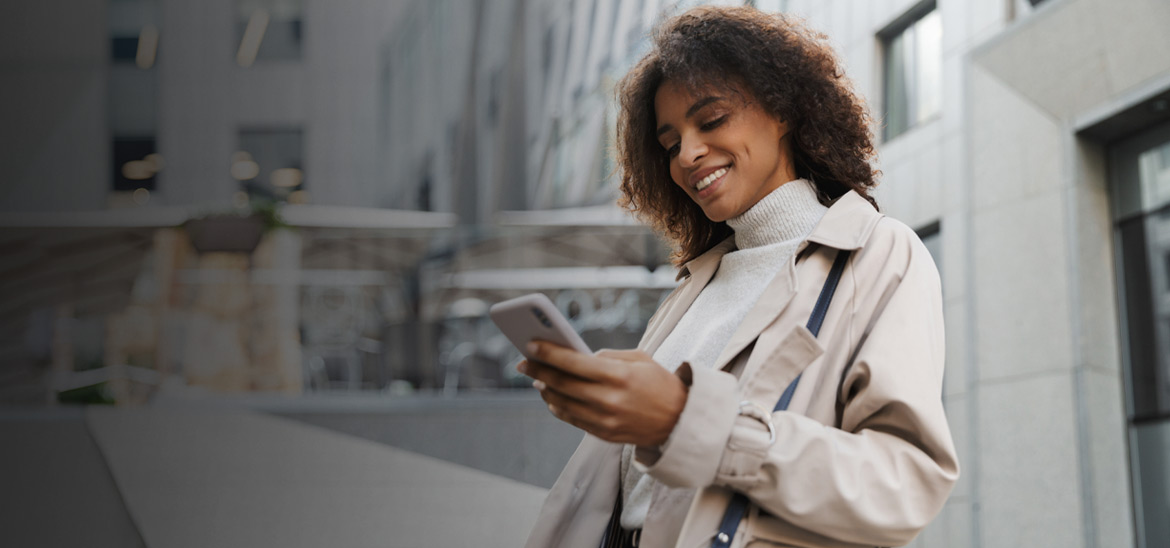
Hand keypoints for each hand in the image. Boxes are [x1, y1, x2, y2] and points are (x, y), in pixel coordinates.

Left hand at [517, 341, 686, 445]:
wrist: (680, 421)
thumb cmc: (660, 384)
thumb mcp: (640, 358)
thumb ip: (608, 355)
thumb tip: (578, 356)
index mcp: (619, 376)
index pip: (574, 363)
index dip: (548, 353)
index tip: (530, 345)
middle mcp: (609, 399)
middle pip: (562, 384)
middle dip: (538, 371)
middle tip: (523, 362)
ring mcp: (605, 420)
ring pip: (562, 404)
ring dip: (545, 390)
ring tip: (536, 379)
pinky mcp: (604, 434)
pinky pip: (572, 419)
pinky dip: (557, 407)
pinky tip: (551, 397)